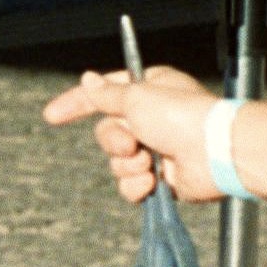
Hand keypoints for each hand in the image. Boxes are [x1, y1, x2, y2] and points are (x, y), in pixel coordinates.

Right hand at [42, 63, 218, 203]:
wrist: (215, 152)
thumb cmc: (180, 115)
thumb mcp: (135, 96)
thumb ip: (105, 94)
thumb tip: (88, 79)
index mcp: (146, 91)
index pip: (101, 95)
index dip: (75, 104)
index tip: (51, 115)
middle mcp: (150, 119)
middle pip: (107, 133)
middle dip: (114, 142)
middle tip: (132, 143)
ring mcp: (157, 149)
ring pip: (117, 162)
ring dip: (128, 165)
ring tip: (148, 163)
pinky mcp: (162, 178)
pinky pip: (131, 185)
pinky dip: (138, 186)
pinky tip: (152, 182)